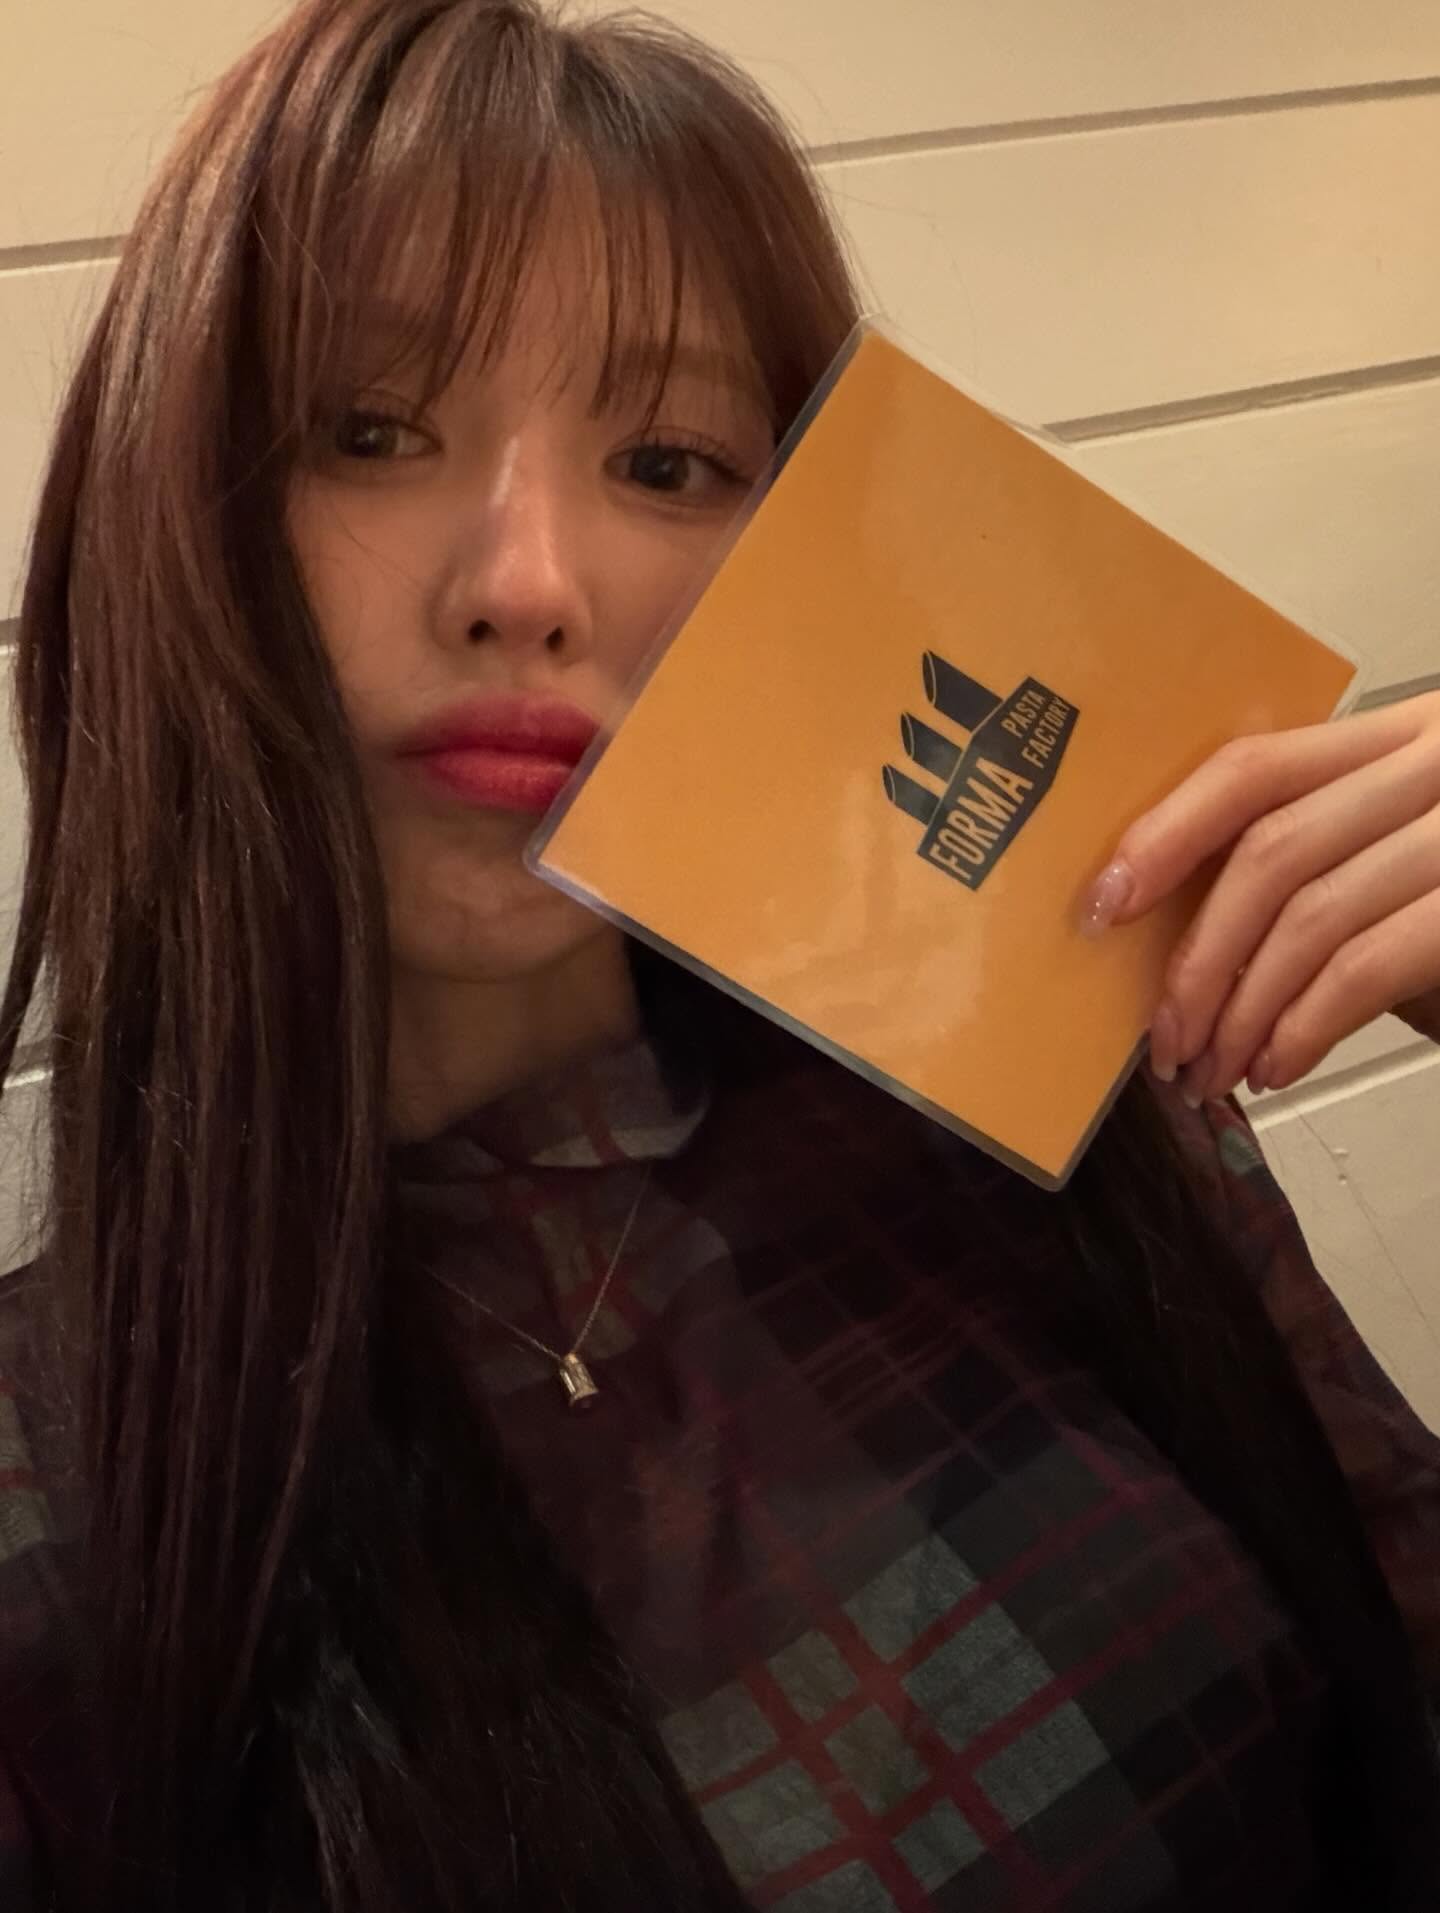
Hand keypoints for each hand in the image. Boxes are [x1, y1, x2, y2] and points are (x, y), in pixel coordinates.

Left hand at [1079, 690, 1439, 1105]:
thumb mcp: (1404, 867)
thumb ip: (1322, 871)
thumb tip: (1187, 944)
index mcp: (1404, 734)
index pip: (1254, 768)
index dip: (1163, 835)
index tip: (1099, 906)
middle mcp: (1439, 754)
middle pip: (1270, 851)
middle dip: (1197, 959)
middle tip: (1162, 1043)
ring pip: (1312, 911)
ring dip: (1242, 1009)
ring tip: (1212, 1071)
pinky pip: (1368, 962)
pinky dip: (1306, 1026)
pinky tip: (1277, 1068)